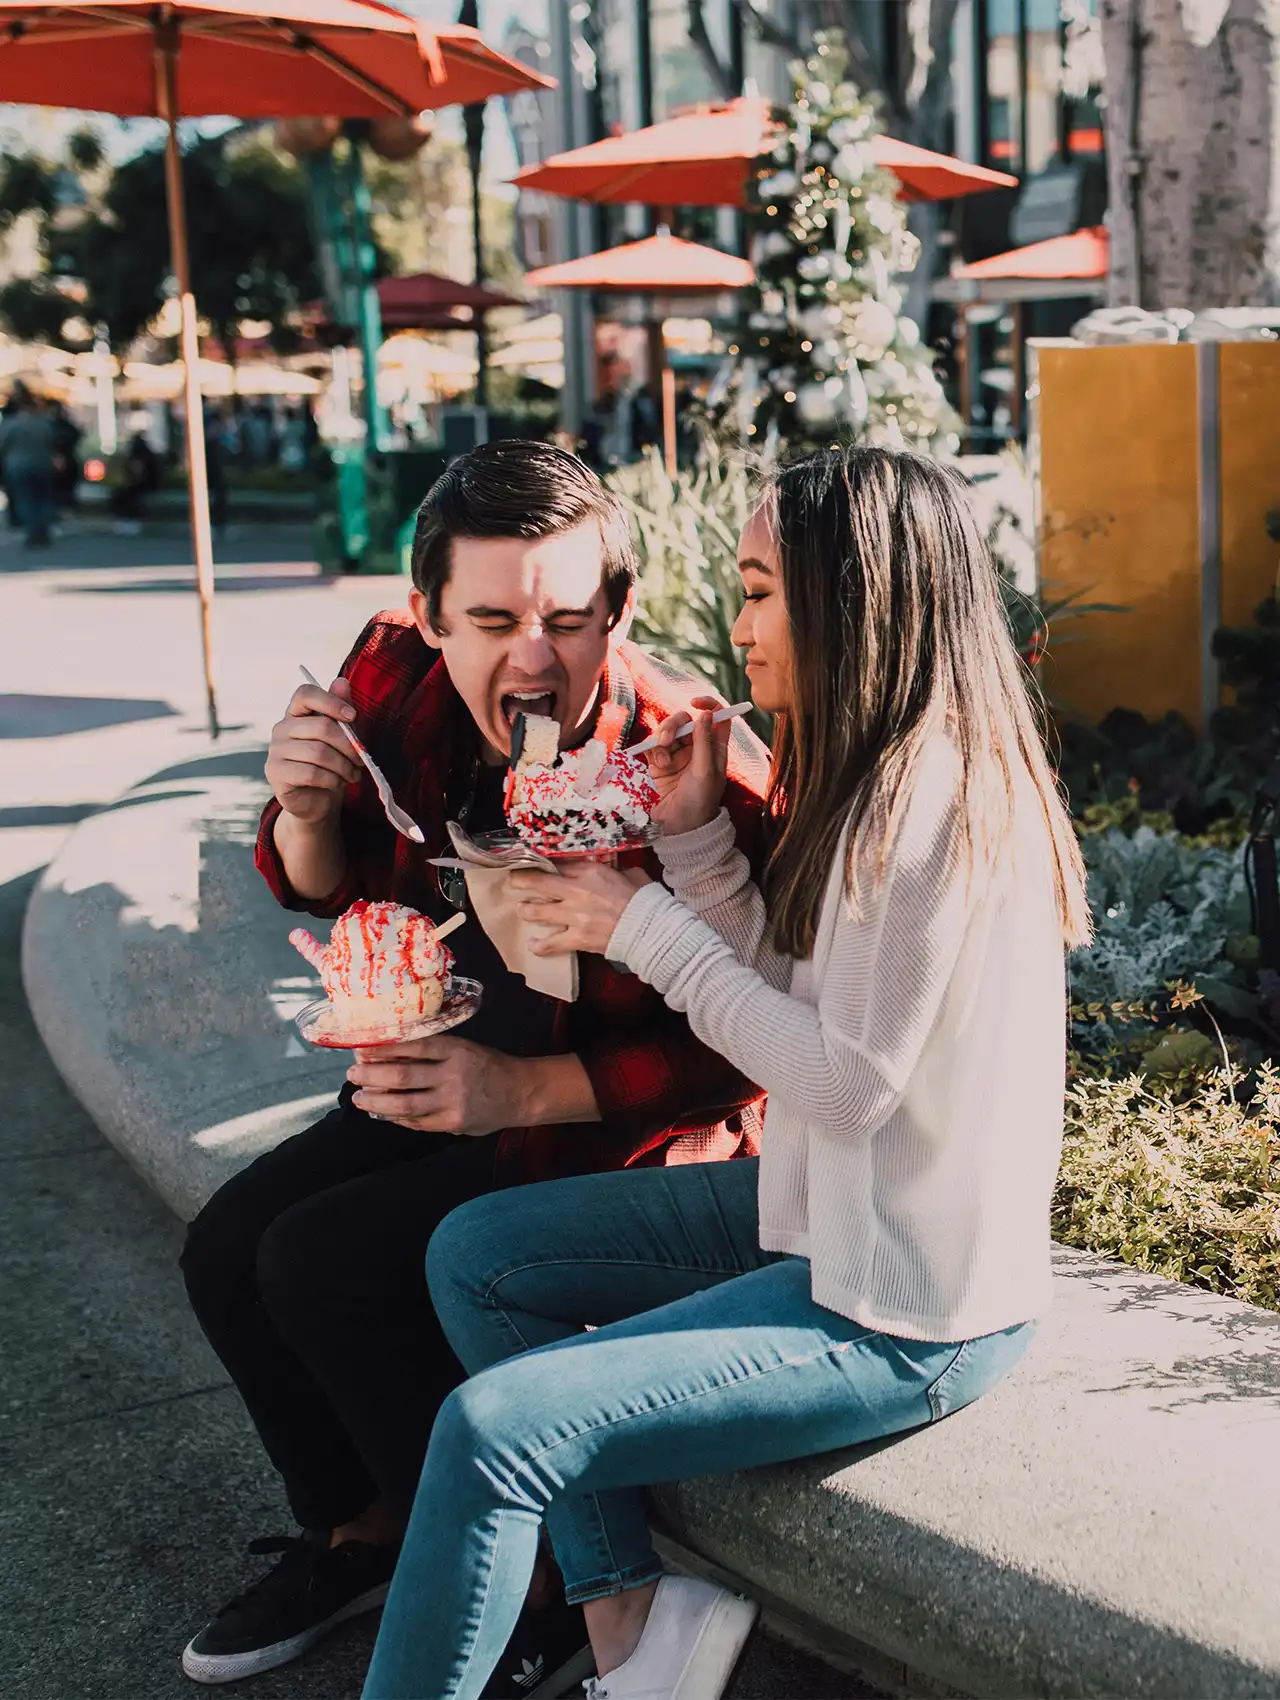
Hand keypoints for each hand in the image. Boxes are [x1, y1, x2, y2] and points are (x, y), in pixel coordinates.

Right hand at [265, 677, 362, 826]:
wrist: (316, 799)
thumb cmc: (330, 763)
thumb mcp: (341, 736)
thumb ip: (341, 709)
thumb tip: (342, 681)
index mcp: (296, 713)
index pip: (306, 693)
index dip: (331, 701)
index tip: (353, 716)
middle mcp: (281, 728)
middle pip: (321, 727)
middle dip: (349, 745)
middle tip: (361, 759)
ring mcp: (275, 750)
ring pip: (319, 753)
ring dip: (343, 766)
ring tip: (352, 774)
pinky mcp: (276, 773)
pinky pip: (311, 773)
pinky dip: (332, 780)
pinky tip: (338, 783)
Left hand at [347, 1034, 531, 1135]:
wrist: (520, 1092)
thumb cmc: (487, 1065)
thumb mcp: (462, 1049)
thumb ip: (431, 1053)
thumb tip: (387, 1054)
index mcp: (456, 1050)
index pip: (413, 1047)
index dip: (384, 1049)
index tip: (361, 1050)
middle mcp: (453, 1075)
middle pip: (402, 1077)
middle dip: (371, 1076)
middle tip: (353, 1074)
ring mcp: (453, 1102)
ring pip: (405, 1105)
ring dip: (377, 1102)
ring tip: (360, 1098)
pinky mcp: (453, 1123)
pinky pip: (417, 1122)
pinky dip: (397, 1117)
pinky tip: (383, 1113)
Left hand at [511, 861, 650, 956]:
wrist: (649, 928)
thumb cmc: (643, 899)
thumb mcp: (628, 874)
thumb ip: (610, 869)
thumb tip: (602, 866)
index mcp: (591, 872)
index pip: (561, 865)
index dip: (545, 865)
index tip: (535, 864)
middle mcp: (577, 892)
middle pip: (541, 884)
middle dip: (522, 882)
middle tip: (513, 882)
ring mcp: (574, 917)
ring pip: (539, 912)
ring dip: (527, 911)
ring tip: (521, 910)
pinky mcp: (577, 938)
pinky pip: (552, 944)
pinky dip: (540, 946)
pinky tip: (532, 945)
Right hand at [646, 697, 729, 836]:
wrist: (679, 828)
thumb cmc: (699, 802)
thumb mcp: (705, 772)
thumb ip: (704, 741)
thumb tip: (706, 713)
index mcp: (715, 748)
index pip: (716, 717)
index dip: (709, 705)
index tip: (695, 702)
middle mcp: (696, 748)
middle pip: (685, 720)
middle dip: (673, 725)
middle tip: (666, 740)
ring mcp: (677, 755)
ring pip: (666, 731)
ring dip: (661, 739)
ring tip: (661, 760)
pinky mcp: (659, 763)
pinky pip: (653, 745)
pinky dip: (653, 751)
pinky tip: (657, 766)